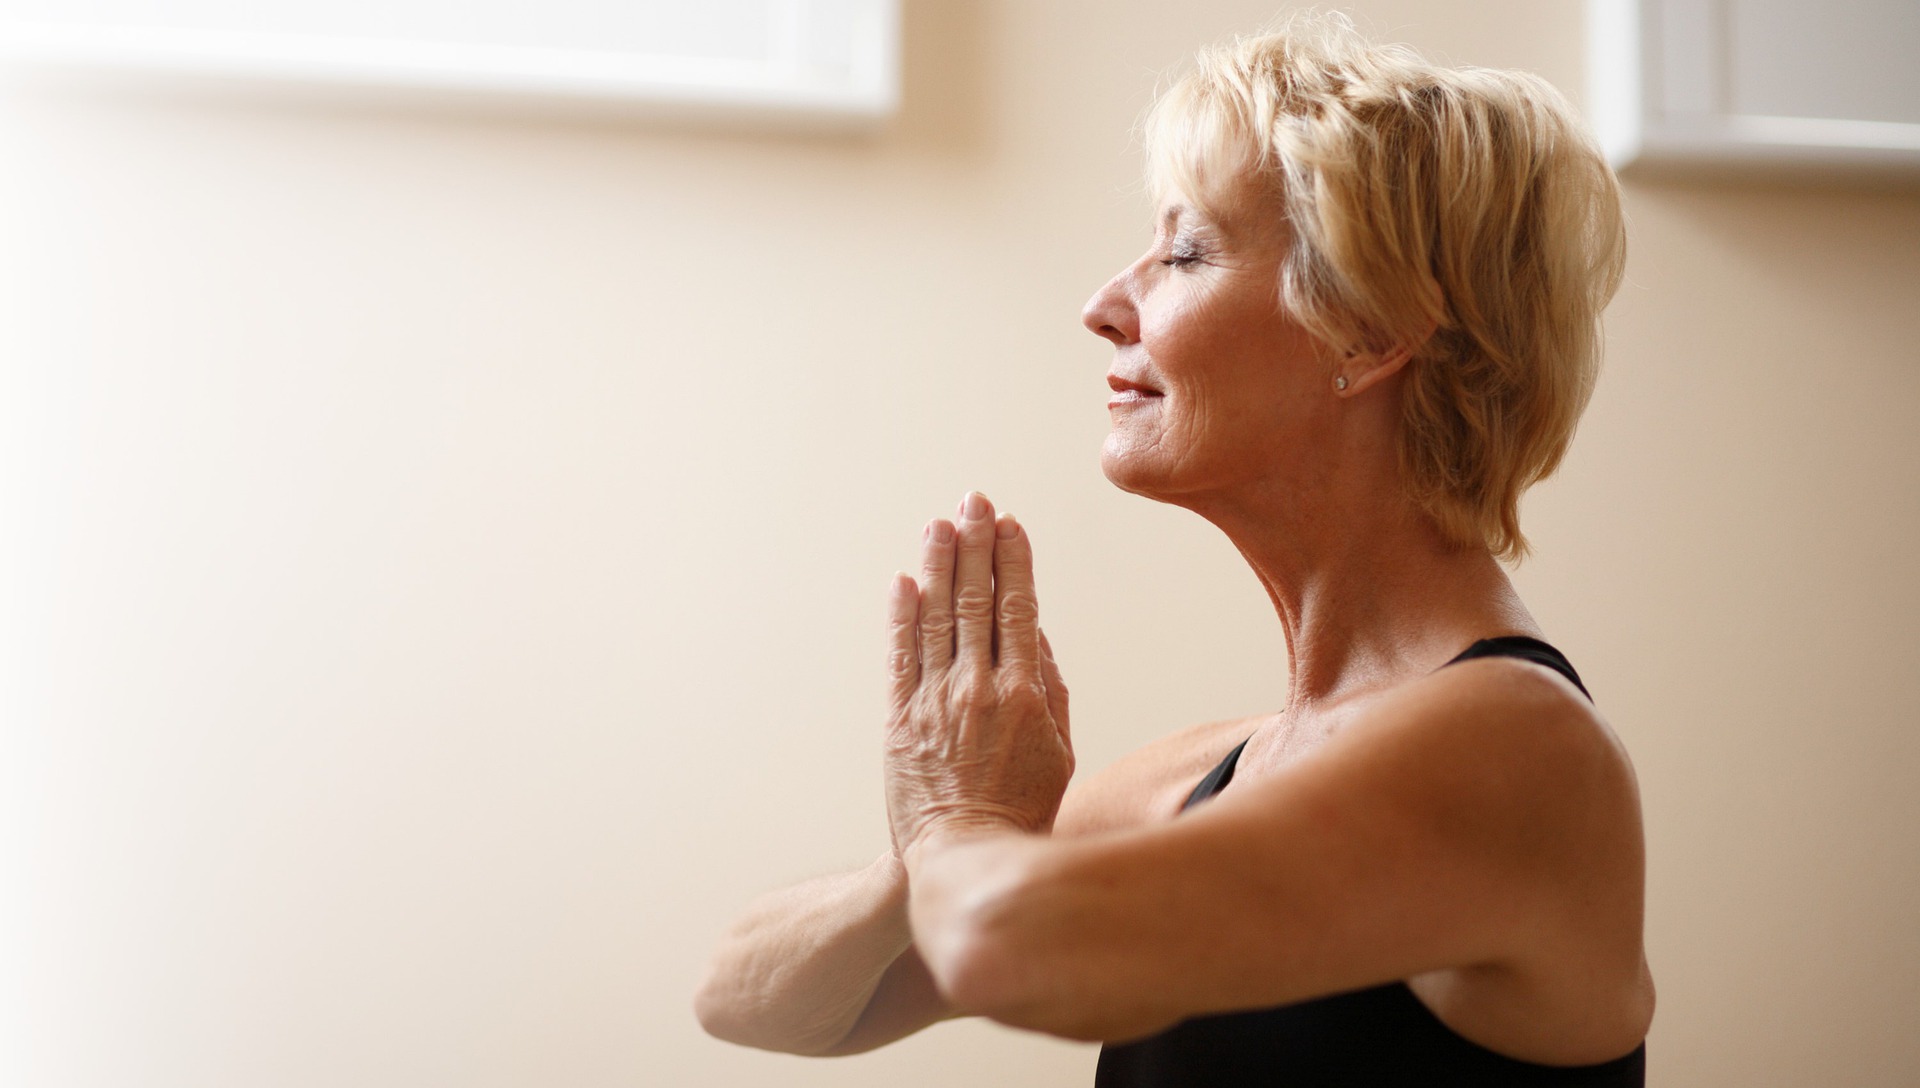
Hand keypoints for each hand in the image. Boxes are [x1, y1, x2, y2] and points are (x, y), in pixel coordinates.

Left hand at [883, 492, 1073, 860]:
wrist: (963, 857)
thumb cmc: (1022, 808)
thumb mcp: (1059, 750)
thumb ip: (1049, 687)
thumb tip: (1034, 633)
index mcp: (1023, 693)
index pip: (1017, 609)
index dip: (1013, 562)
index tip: (1010, 525)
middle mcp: (976, 688)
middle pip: (973, 600)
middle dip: (975, 545)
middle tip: (974, 501)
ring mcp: (933, 701)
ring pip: (934, 617)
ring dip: (937, 565)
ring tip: (939, 525)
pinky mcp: (899, 719)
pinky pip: (899, 656)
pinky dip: (901, 616)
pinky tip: (904, 582)